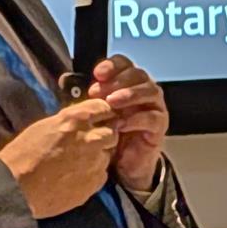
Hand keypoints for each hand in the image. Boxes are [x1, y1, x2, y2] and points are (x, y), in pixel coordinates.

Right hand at [0, 99, 117, 218]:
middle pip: (112, 133)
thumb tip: (83, 121)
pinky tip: (76, 177)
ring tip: (79, 163)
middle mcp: (92, 138)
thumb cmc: (23, 153)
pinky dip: (93, 174)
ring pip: (108, 155)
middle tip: (89, 143)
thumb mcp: (46, 126)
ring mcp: (96, 162)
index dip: (103, 114)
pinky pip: (101, 175)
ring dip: (98, 156)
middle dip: (104, 136)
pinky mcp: (95, 183)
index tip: (99, 118)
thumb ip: (70, 122)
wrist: (17, 187)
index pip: (104, 108)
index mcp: (76, 119)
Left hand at [88, 57, 167, 192]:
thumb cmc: (110, 133)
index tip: (97, 74)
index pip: (125, 64)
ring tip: (112, 102)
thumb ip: (89, 96)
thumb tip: (66, 81)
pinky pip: (153, 117)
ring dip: (129, 94)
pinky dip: (137, 118)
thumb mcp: (98, 112)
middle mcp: (144, 91)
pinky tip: (121, 124)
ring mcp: (155, 107)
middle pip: (138, 74)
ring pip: (150, 91)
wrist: (123, 163)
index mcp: (129, 83)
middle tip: (99, 92)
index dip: (112, 65)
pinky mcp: (160, 126)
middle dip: (118, 80)